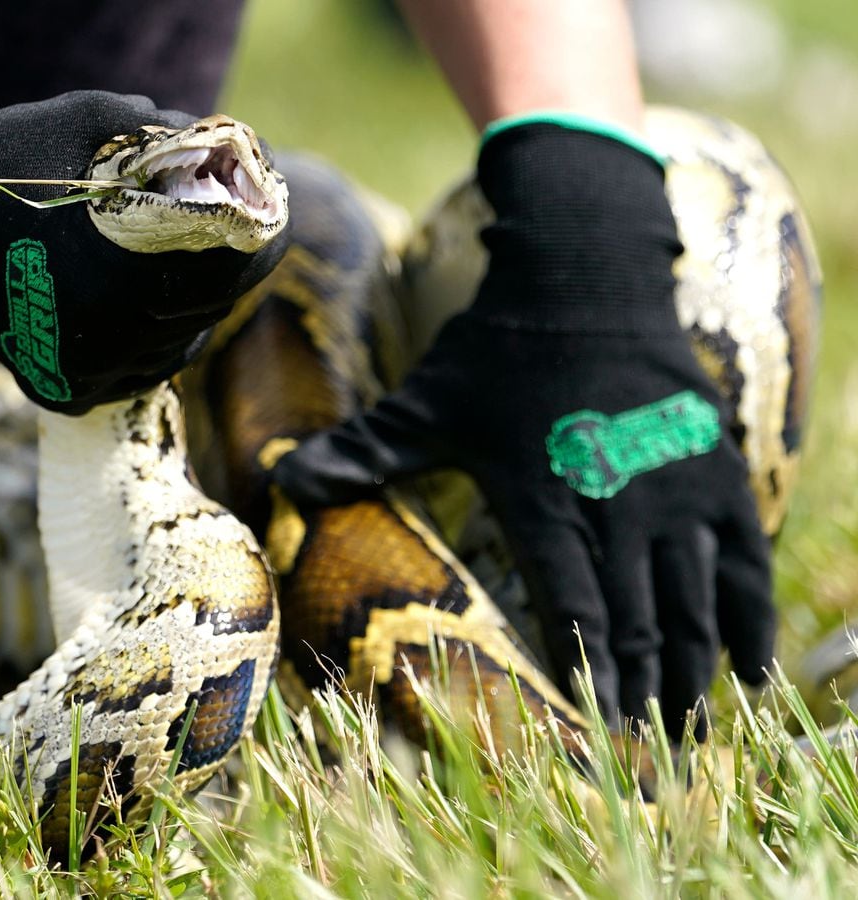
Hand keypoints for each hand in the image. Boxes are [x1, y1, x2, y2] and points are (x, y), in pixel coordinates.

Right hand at [0, 90, 286, 412]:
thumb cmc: (3, 161)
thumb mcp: (92, 121)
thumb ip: (167, 135)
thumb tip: (225, 148)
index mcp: (128, 270)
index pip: (232, 270)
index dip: (262, 244)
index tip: (270, 223)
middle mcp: (112, 334)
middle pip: (208, 312)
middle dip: (226, 276)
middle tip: (233, 246)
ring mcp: (85, 370)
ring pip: (174, 350)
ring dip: (189, 314)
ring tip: (186, 277)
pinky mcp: (60, 388)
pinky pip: (133, 377)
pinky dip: (148, 348)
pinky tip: (146, 315)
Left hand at [273, 122, 772, 737]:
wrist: (583, 274)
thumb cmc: (497, 345)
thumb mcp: (424, 402)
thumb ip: (362, 451)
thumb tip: (281, 481)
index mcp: (544, 498)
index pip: (573, 605)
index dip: (590, 672)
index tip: (601, 731)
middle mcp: (617, 502)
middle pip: (639, 619)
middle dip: (645, 690)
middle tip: (650, 756)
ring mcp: (674, 486)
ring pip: (693, 600)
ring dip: (695, 668)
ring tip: (693, 728)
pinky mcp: (713, 467)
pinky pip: (745, 558)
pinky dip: (751, 617)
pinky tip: (754, 668)